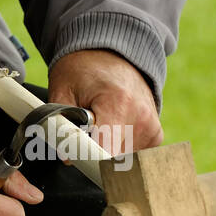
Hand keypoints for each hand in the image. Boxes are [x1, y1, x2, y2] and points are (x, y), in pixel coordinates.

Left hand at [47, 49, 163, 155]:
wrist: (111, 53)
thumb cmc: (83, 70)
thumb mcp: (62, 90)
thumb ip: (60, 125)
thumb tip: (68, 158)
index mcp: (117, 105)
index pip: (105, 153)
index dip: (87, 161)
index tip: (77, 158)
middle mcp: (140, 118)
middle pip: (113, 160)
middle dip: (94, 154)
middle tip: (83, 134)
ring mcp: (151, 127)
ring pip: (123, 160)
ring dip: (107, 151)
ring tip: (100, 127)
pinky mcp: (155, 134)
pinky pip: (134, 155)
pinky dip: (119, 148)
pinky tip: (113, 130)